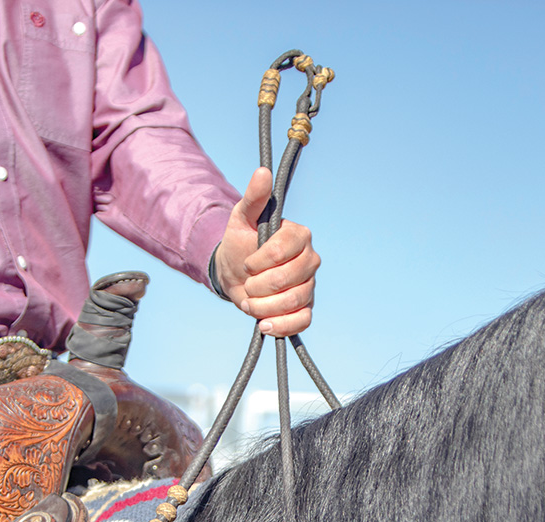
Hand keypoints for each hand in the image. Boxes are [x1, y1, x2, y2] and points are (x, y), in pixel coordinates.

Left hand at [214, 167, 319, 336]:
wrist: (234, 274)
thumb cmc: (240, 243)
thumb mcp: (241, 219)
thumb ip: (253, 198)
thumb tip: (262, 172)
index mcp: (299, 235)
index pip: (284, 250)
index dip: (261, 261)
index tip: (247, 262)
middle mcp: (310, 260)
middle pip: (290, 278)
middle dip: (259, 286)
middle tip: (246, 283)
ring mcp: (309, 285)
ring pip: (295, 301)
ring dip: (265, 307)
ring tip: (248, 302)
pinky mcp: (305, 308)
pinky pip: (302, 321)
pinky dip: (282, 326)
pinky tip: (263, 324)